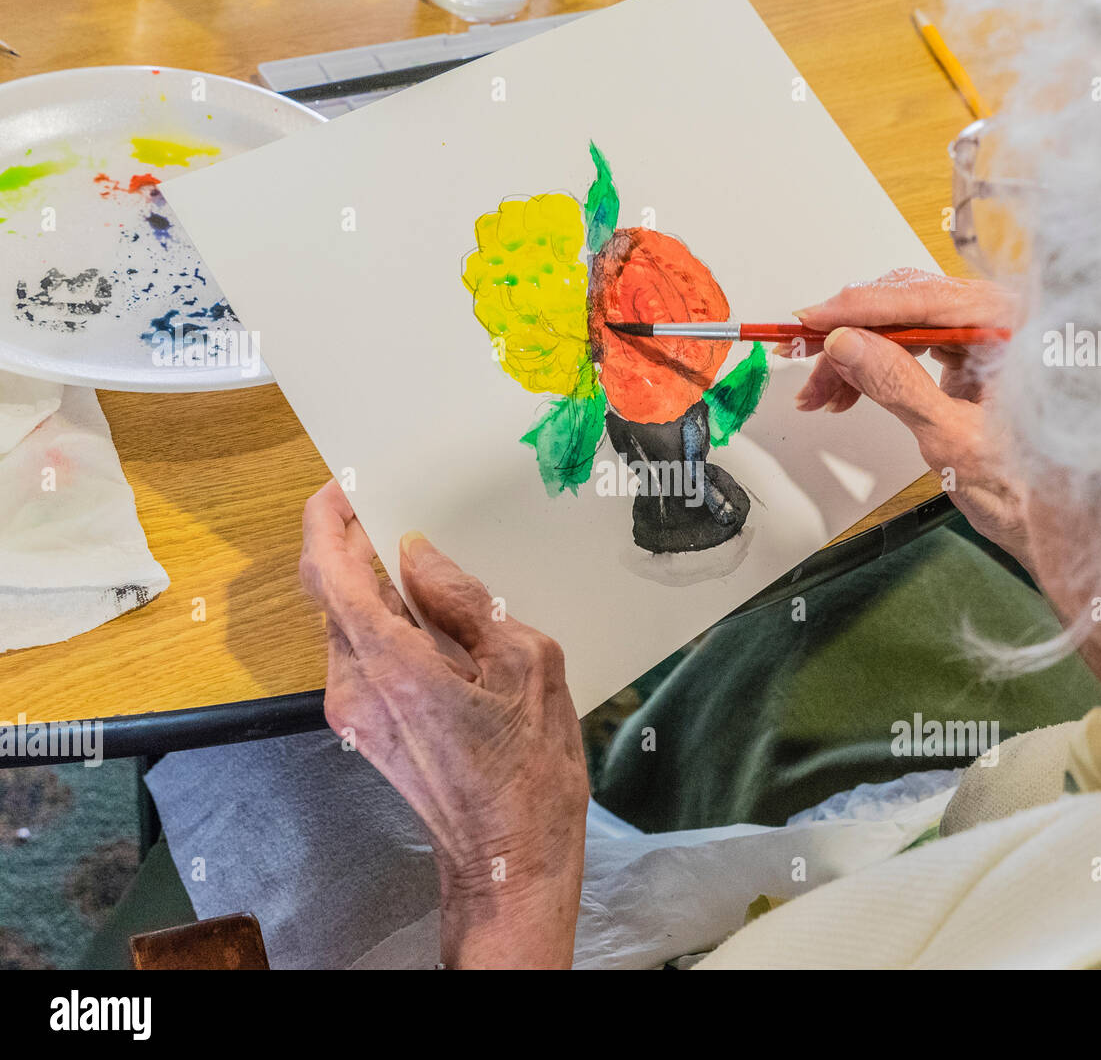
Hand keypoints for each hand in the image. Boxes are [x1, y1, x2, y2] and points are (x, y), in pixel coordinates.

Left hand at [298, 481, 587, 967]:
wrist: (512, 859)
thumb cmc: (531, 772)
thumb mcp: (526, 664)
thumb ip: (466, 602)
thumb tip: (420, 557)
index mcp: (393, 668)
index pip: (329, 573)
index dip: (325, 520)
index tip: (346, 485)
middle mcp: (355, 689)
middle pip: (329, 595)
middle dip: (351, 545)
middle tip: (394, 509)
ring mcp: (354, 714)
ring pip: (345, 624)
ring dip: (371, 584)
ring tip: (424, 560)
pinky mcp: (367, 729)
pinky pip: (363, 654)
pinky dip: (385, 621)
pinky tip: (433, 616)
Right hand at [789, 268, 1033, 574]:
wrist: (1057, 526)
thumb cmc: (1027, 489)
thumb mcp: (951, 436)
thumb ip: (897, 382)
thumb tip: (849, 343)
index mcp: (1018, 329)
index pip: (927, 299)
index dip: (862, 308)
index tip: (815, 318)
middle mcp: (1007, 324)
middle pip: (913, 306)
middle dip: (852, 335)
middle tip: (806, 356)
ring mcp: (991, 341)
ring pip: (908, 327)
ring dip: (857, 355)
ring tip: (822, 393)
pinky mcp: (975, 360)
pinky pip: (917, 346)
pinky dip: (878, 366)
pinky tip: (850, 390)